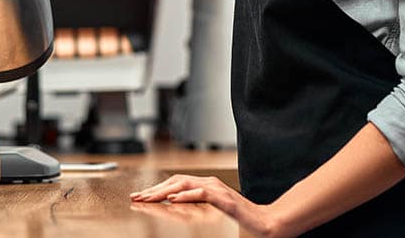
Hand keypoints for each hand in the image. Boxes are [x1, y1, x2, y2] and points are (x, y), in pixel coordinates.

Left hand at [130, 175, 281, 237]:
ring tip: (149, 198)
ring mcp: (218, 190)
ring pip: (185, 184)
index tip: (140, 196)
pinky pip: (202, 194)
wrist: (266, 224)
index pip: (175, 183)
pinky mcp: (225, 200)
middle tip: (137, 197)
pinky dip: (186, 195)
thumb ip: (195, 206)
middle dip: (154, 189)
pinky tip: (174, 199)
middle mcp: (210, 184)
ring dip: (164, 191)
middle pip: (176, 181)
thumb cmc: (241, 220)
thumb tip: (173, 206)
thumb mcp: (213, 212)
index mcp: (206, 186)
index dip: (156, 189)